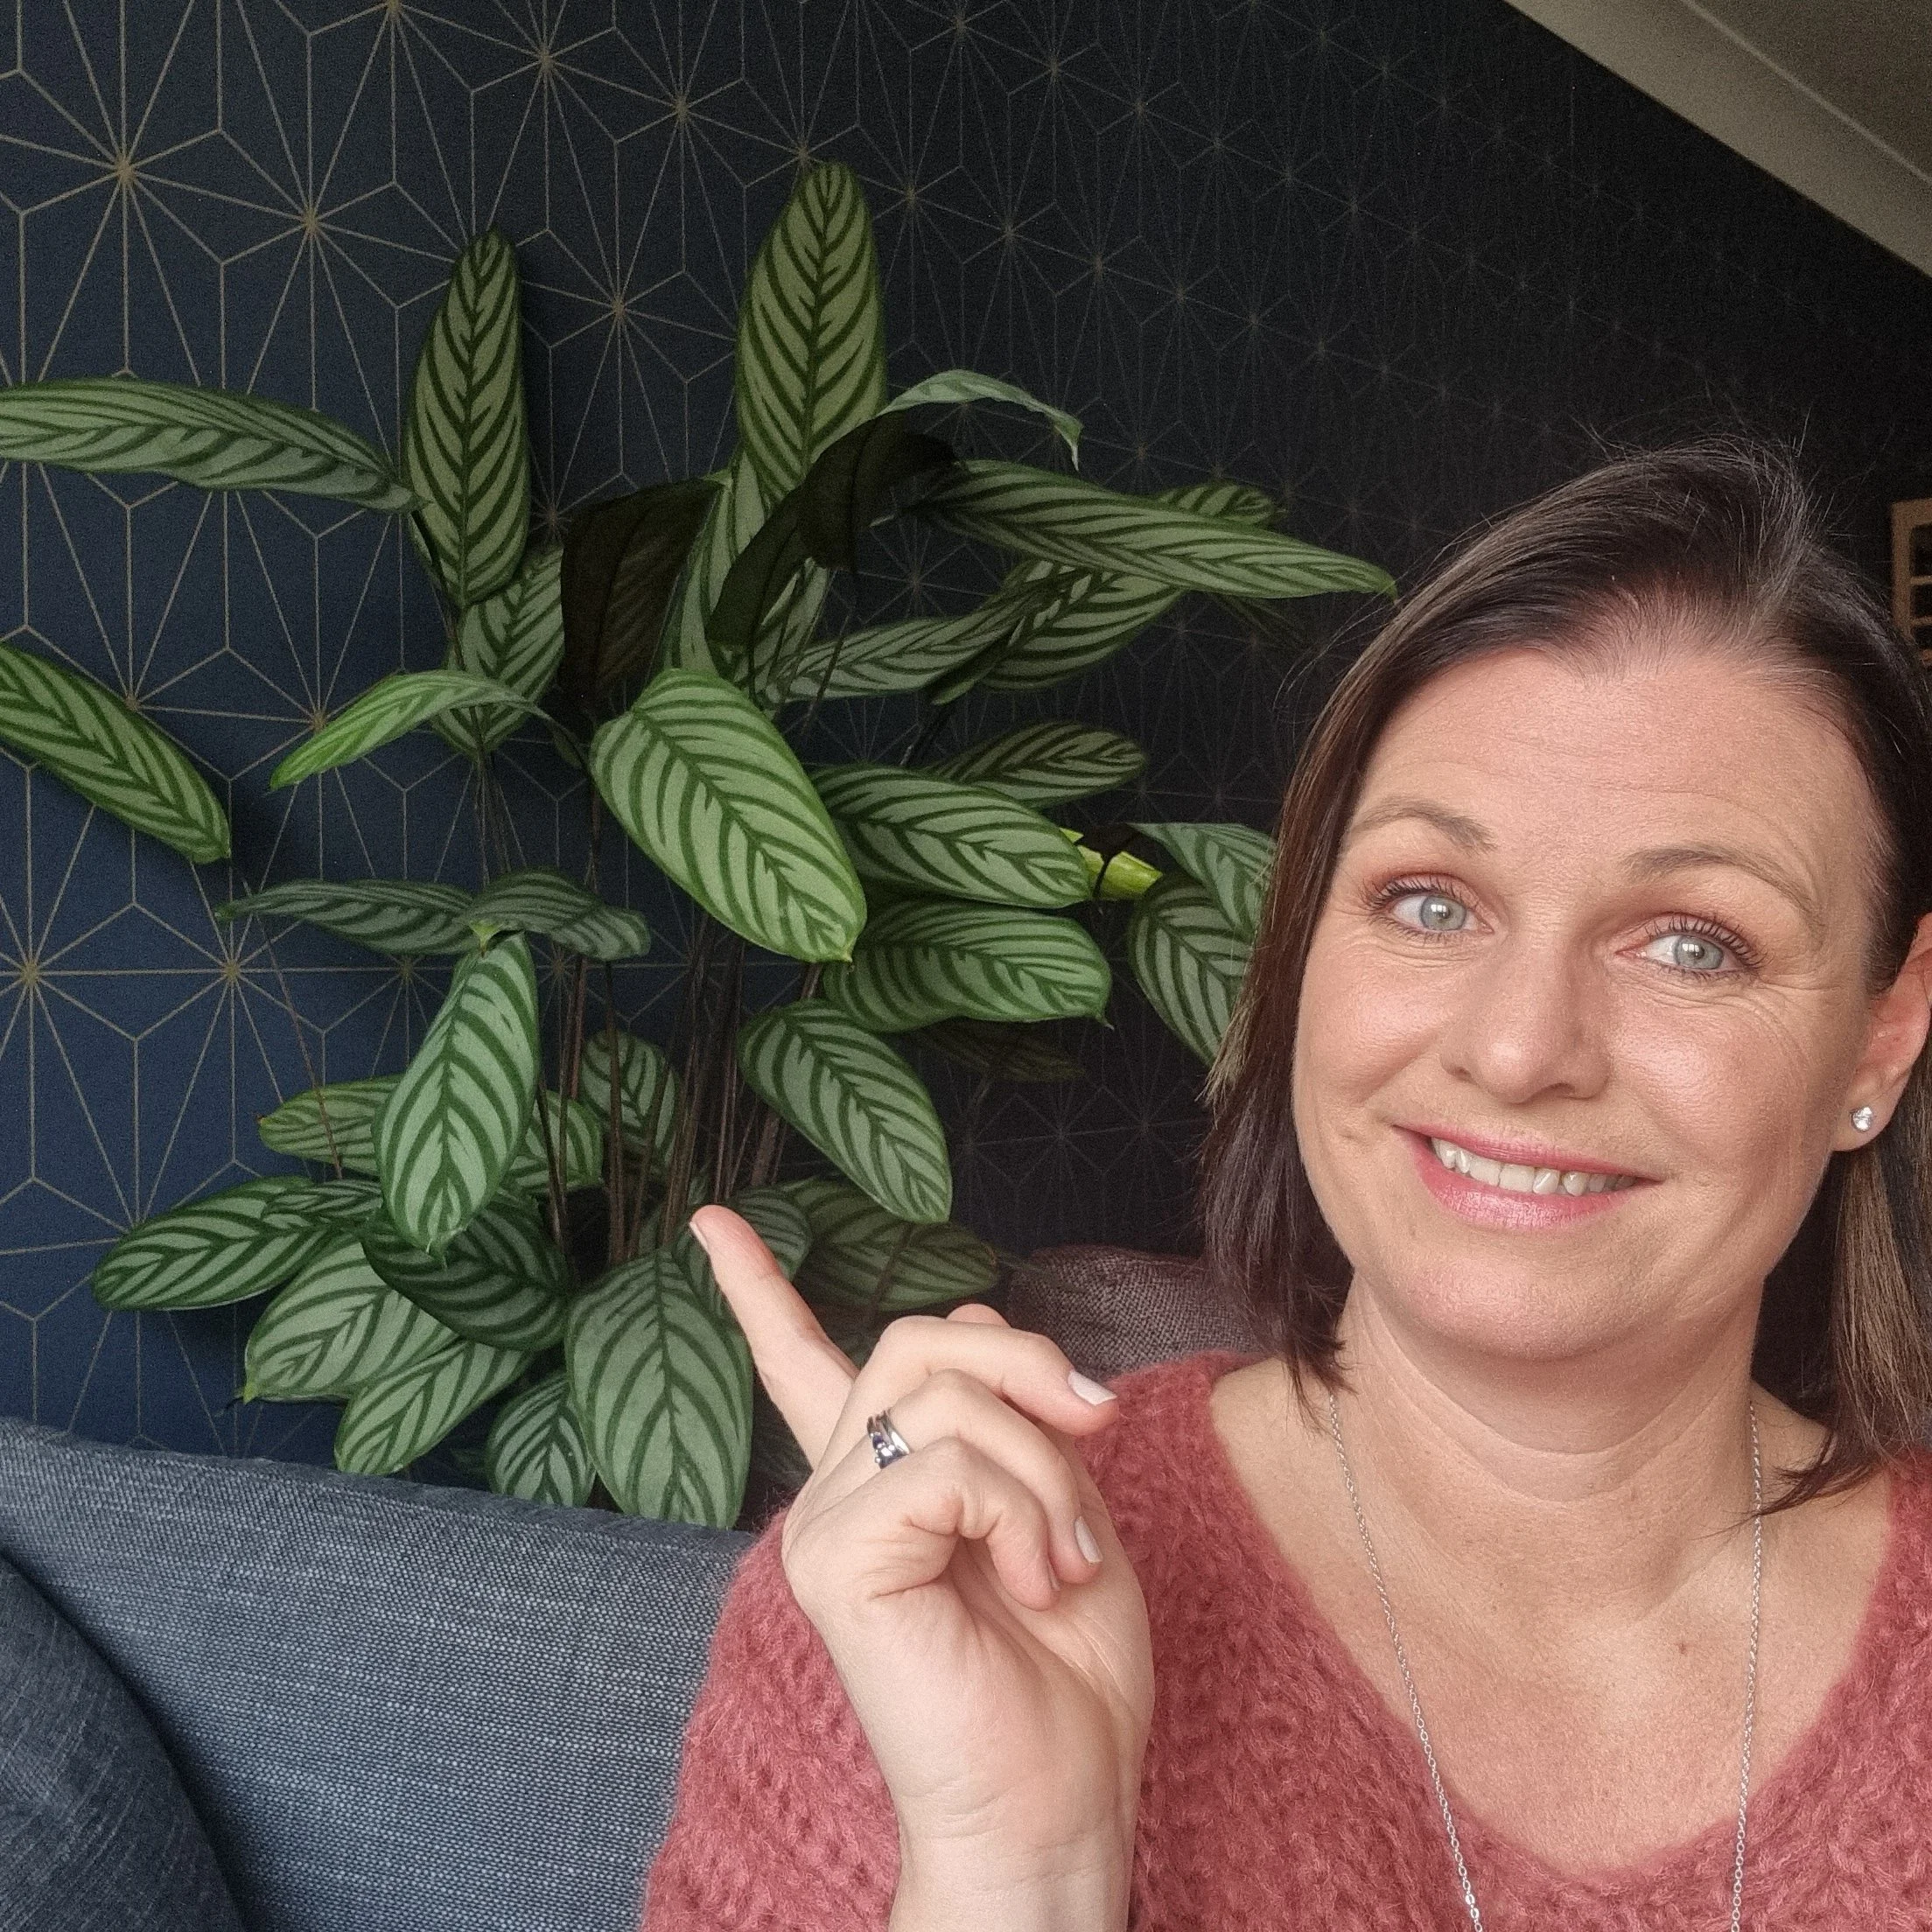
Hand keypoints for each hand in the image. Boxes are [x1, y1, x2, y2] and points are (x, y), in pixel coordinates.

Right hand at [690, 1204, 1153, 1916]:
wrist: (1056, 1805)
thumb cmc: (1065, 1675)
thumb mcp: (1059, 1508)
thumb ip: (1013, 1419)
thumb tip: (972, 1311)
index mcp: (883, 1484)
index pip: (803, 1363)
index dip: (758, 1290)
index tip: (711, 1223)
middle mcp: (835, 1493)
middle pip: (919, 1340)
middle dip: (1025, 1360)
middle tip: (1096, 1423)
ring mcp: (826, 1525)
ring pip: (943, 1398)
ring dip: (1043, 1467)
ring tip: (1062, 1558)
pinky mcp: (840, 1559)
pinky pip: (947, 1465)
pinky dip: (1022, 1509)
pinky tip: (1036, 1579)